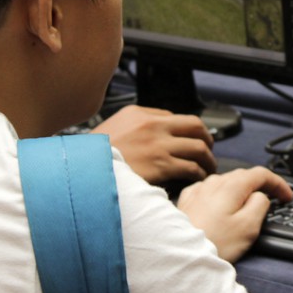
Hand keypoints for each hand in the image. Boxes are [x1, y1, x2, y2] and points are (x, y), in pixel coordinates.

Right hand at [92, 105, 214, 184]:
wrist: (83, 170)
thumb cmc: (94, 154)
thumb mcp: (111, 127)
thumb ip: (134, 125)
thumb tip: (154, 131)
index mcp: (140, 114)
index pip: (175, 117)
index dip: (187, 130)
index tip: (191, 139)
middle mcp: (153, 125)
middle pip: (195, 126)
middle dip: (207, 138)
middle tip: (208, 149)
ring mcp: (159, 145)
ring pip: (198, 148)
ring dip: (207, 159)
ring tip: (207, 167)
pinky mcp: (161, 165)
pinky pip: (191, 167)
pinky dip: (198, 173)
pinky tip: (196, 178)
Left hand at [177, 167, 292, 262]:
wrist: (180, 254)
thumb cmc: (214, 243)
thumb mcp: (249, 226)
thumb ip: (260, 204)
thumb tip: (262, 196)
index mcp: (232, 186)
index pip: (261, 174)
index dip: (278, 183)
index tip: (286, 196)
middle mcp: (213, 182)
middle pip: (243, 176)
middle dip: (260, 186)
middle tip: (272, 199)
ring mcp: (198, 190)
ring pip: (226, 183)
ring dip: (240, 190)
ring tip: (247, 205)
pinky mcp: (187, 201)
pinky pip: (209, 191)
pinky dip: (221, 196)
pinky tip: (221, 207)